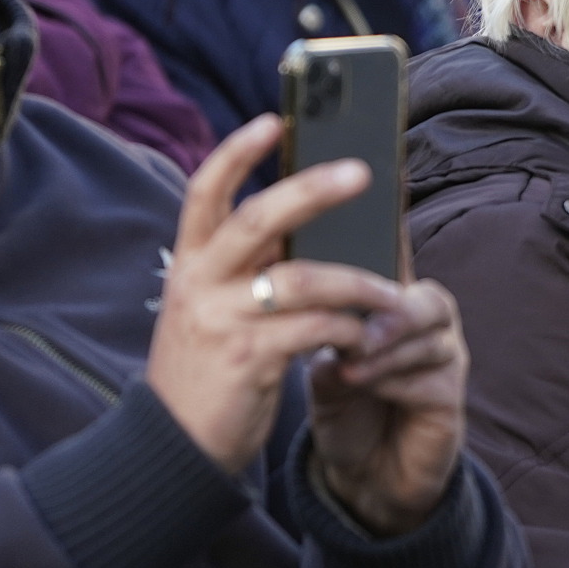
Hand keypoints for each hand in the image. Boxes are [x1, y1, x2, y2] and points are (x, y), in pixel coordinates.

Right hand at [145, 118, 466, 533]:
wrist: (175, 447)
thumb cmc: (209, 370)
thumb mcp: (213, 310)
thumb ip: (250, 271)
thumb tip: (317, 231)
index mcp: (191, 263)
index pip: (205, 191)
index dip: (238, 152)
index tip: (273, 120)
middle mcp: (200, 282)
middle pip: (258, 218)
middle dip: (312, 190)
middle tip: (361, 172)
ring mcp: (221, 319)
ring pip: (304, 279)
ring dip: (359, 283)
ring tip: (394, 294)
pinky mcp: (248, 359)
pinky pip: (316, 330)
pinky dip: (350, 331)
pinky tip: (368, 339)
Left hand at [308, 271, 468, 537]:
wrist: (363, 473)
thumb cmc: (346, 411)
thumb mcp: (323, 372)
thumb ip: (331, 344)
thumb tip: (333, 321)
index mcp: (395, 307)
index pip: (399, 266)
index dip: (385, 253)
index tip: (346, 269)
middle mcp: (427, 328)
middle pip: (430, 299)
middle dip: (394, 312)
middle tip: (360, 331)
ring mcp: (445, 361)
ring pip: (430, 340)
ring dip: (386, 353)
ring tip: (348, 369)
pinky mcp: (452, 397)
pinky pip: (433, 380)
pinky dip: (396, 382)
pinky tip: (366, 387)